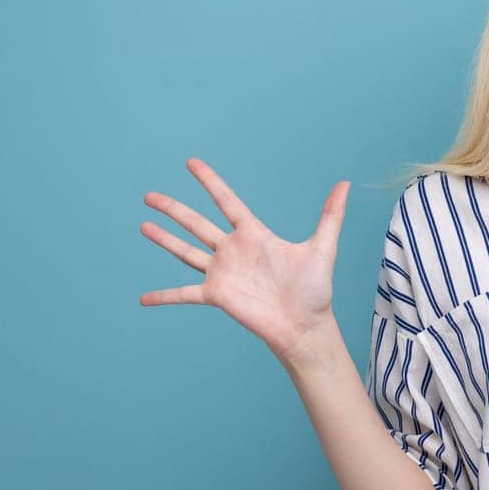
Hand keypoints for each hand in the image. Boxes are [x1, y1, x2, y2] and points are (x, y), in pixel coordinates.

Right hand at [139, 158, 350, 359]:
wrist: (305, 326)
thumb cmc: (315, 290)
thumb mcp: (322, 248)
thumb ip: (330, 216)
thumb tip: (346, 184)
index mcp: (254, 234)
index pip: (227, 201)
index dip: (209, 182)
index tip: (191, 163)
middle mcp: (234, 250)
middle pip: (197, 223)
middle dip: (173, 209)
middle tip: (150, 196)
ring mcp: (223, 273)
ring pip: (186, 251)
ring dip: (164, 239)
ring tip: (143, 225)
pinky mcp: (217, 295)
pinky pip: (184, 294)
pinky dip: (164, 297)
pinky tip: (143, 299)